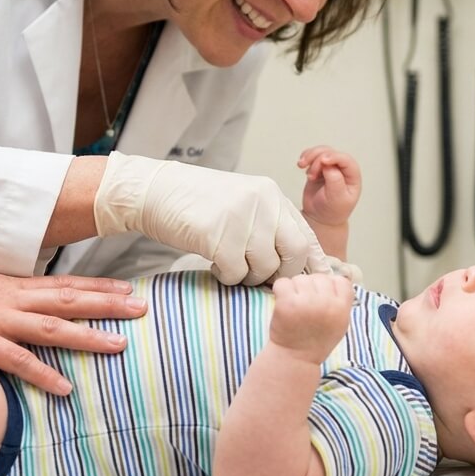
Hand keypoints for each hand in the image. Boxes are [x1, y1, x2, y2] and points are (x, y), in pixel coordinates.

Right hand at [0, 265, 145, 395]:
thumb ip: (3, 297)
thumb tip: (25, 305)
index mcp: (10, 287)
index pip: (64, 284)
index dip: (98, 286)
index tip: (128, 288)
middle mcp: (10, 300)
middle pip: (69, 300)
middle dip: (108, 304)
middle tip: (143, 308)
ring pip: (53, 327)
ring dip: (88, 337)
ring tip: (119, 346)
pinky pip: (17, 361)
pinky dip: (43, 374)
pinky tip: (65, 388)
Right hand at [94, 151, 330, 284]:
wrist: (156, 192)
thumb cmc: (199, 204)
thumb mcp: (243, 205)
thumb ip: (269, 225)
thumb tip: (297, 263)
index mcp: (272, 195)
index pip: (307, 234)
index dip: (315, 263)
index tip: (318, 283)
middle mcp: (263, 202)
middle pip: (295, 253)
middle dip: (282, 274)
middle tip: (260, 277)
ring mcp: (242, 217)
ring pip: (265, 267)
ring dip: (248, 277)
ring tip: (230, 265)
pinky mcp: (218, 235)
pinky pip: (235, 272)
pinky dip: (226, 276)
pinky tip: (213, 264)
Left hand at [267, 274, 353, 364]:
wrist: (294, 360)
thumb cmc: (317, 341)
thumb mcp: (340, 324)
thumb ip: (341, 302)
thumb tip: (338, 277)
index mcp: (341, 309)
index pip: (341, 281)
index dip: (331, 287)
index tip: (323, 299)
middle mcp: (326, 304)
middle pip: (319, 277)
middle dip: (312, 288)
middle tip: (306, 306)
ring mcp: (306, 303)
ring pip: (300, 278)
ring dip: (296, 289)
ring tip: (296, 307)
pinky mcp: (286, 303)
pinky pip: (283, 282)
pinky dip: (280, 290)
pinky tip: (284, 304)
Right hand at [298, 146, 361, 228]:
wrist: (320, 218)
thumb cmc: (333, 211)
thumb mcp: (337, 198)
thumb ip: (335, 181)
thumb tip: (328, 165)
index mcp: (352, 176)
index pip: (346, 160)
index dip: (334, 157)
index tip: (323, 161)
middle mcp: (342, 169)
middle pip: (331, 153)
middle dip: (318, 159)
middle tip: (310, 175)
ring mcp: (330, 167)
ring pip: (321, 152)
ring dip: (310, 156)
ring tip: (302, 166)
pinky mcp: (318, 168)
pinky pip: (312, 156)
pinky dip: (306, 157)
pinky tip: (302, 165)